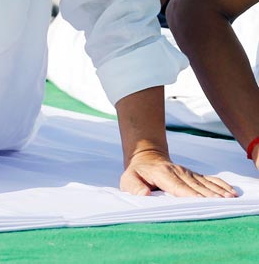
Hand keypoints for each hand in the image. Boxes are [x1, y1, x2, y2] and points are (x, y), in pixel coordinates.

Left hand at [120, 148, 236, 197]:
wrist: (146, 156)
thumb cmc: (137, 172)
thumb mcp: (128, 179)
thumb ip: (134, 187)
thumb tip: (145, 194)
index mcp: (162, 174)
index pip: (177, 186)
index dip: (188, 193)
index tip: (200, 201)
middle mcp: (177, 172)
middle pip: (194, 185)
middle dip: (208, 194)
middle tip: (222, 202)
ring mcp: (186, 172)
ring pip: (204, 182)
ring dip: (217, 190)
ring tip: (229, 197)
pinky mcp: (193, 175)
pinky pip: (208, 179)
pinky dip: (219, 185)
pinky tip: (230, 191)